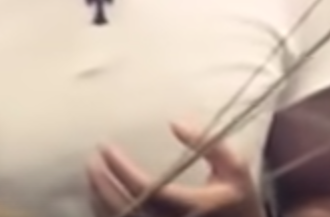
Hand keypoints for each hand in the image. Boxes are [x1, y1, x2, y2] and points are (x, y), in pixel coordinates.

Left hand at [86, 121, 265, 216]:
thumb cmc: (238, 197)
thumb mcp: (235, 166)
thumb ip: (208, 142)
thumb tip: (174, 122)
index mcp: (192, 205)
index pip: (146, 187)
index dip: (121, 168)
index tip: (105, 147)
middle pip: (126, 207)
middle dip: (102, 184)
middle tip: (91, 160)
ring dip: (100, 199)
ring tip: (92, 174)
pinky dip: (106, 212)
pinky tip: (100, 197)